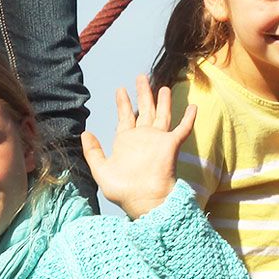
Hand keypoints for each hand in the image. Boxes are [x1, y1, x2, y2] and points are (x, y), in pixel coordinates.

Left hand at [81, 75, 196, 219]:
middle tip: (140, 77)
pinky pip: (182, 128)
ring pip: (161, 114)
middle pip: (143, 110)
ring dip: (162, 100)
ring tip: (163, 86)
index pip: (124, 117)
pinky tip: (193, 106)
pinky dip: (188, 117)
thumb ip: (92, 151)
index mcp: (126, 141)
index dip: (123, 103)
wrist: (144, 201)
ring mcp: (157, 140)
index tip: (120, 89)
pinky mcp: (171, 145)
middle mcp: (142, 138)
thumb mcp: (100, 169)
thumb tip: (85, 132)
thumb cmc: (123, 190)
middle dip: (142, 94)